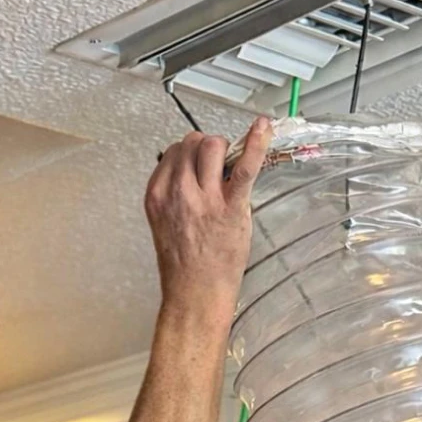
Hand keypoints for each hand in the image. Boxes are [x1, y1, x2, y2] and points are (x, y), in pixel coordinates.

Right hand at [144, 116, 271, 311]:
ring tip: (231, 169)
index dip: (191, 154)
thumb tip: (193, 171)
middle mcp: (177, 191)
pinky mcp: (230, 207)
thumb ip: (174, 194)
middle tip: (218, 169)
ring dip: (226, 149)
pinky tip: (263, 127)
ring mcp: (204, 198)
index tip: (200, 166)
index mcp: (157, 194)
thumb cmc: (183, 265)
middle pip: (194, 142)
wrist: (194, 294)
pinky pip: (244, 166)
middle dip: (208, 149)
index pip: (174, 150)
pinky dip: (257, 143)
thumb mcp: (165, 223)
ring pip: (213, 145)